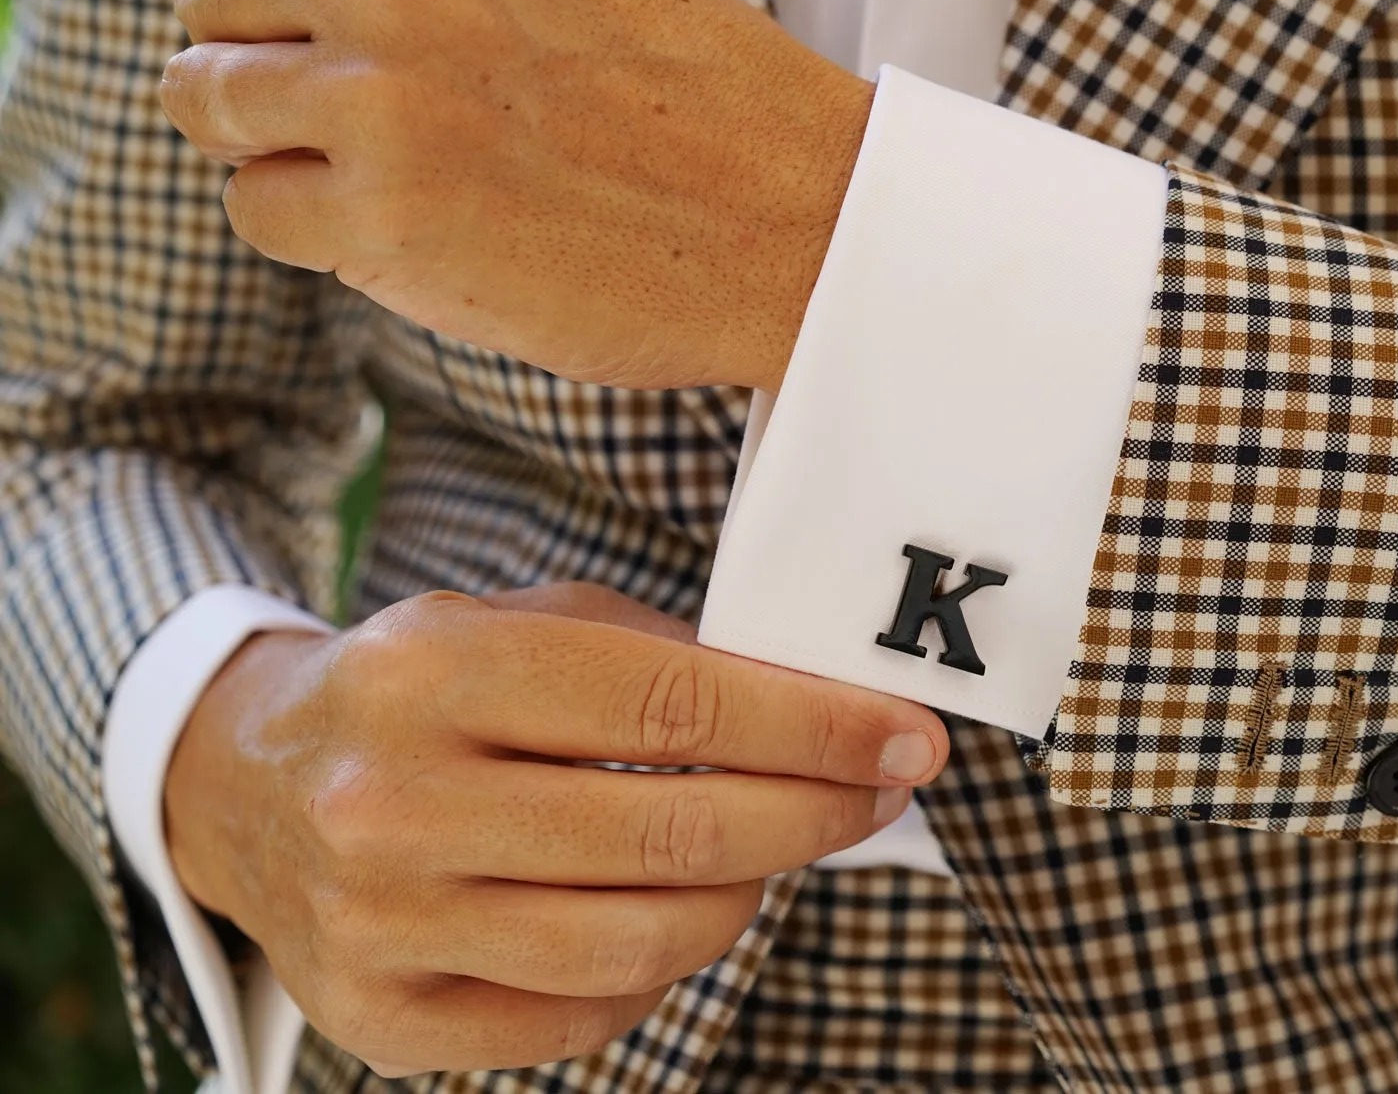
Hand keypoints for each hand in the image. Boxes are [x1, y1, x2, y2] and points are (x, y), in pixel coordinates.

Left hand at [161, 0, 873, 393]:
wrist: (801, 222)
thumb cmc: (689, 97)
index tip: (286, 11)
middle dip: (261, 57)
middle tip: (362, 112)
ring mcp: (383, 93)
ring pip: (206, 100)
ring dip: (274, 143)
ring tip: (385, 168)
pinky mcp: (385, 216)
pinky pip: (252, 207)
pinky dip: (311, 228)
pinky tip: (408, 226)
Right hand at [163, 582, 945, 1075]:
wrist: (244, 785)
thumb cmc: (420, 690)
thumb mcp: (516, 623)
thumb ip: (656, 655)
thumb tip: (824, 706)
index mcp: (436, 671)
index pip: (673, 708)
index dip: (814, 728)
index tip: (907, 737)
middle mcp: (393, 801)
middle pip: (669, 835)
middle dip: (812, 815)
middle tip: (881, 793)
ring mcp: (380, 923)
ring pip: (636, 942)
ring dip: (747, 897)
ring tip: (781, 851)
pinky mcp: (382, 1018)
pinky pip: (580, 1016)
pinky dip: (661, 967)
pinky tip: (684, 912)